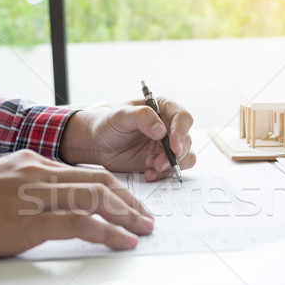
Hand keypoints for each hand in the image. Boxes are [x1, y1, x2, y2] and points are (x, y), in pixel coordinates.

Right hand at [0, 150, 153, 262]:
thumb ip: (24, 191)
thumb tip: (44, 208)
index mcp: (32, 163)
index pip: (84, 171)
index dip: (113, 187)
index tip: (127, 202)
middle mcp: (38, 173)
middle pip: (99, 180)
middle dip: (129, 199)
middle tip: (146, 216)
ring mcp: (35, 194)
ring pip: (96, 197)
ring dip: (127, 214)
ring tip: (145, 229)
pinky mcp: (29, 220)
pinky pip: (81, 222)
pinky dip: (108, 231)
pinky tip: (124, 240)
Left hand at [60, 98, 196, 180]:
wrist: (98, 144)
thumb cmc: (109, 124)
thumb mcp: (121, 115)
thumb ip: (142, 117)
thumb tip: (161, 131)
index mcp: (164, 109)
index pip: (183, 118)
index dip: (181, 133)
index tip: (173, 146)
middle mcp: (170, 128)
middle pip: (186, 141)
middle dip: (174, 155)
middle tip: (158, 163)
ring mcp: (166, 147)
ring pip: (184, 158)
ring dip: (170, 166)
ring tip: (150, 168)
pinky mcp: (161, 162)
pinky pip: (172, 171)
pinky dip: (163, 175)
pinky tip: (147, 173)